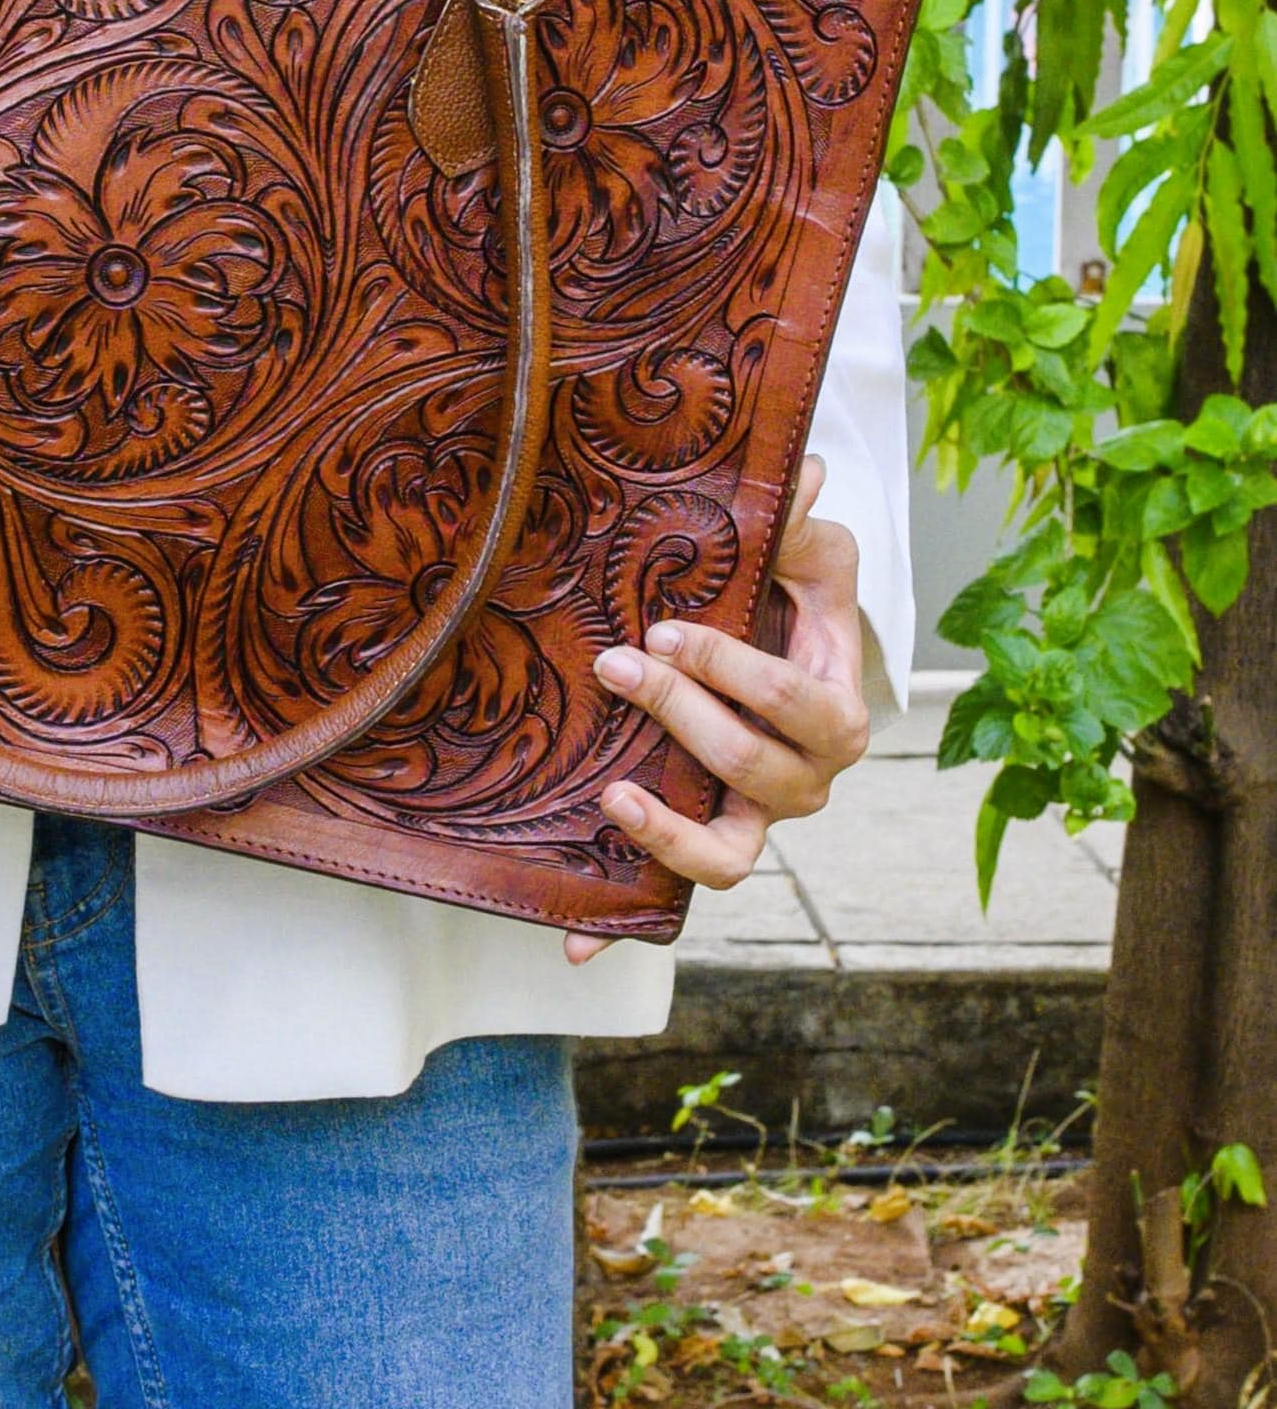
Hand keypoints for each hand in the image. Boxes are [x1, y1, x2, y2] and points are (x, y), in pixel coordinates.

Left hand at [563, 454, 867, 964]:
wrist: (770, 648)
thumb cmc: (790, 600)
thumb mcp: (807, 556)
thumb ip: (802, 523)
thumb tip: (804, 470)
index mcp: (833, 710)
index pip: (799, 705)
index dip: (737, 673)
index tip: (669, 631)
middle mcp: (802, 779)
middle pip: (756, 771)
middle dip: (687, 719)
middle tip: (621, 668)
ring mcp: (749, 818)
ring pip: (728, 856)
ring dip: (671, 837)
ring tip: (616, 797)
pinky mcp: (698, 841)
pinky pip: (669, 900)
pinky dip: (624, 927)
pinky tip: (576, 938)